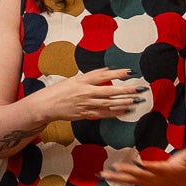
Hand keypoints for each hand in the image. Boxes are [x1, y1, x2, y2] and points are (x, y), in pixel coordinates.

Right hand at [26, 67, 146, 123]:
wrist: (45, 106)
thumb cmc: (58, 91)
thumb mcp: (73, 79)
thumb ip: (91, 76)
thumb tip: (107, 71)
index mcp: (82, 81)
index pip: (102, 75)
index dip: (117, 73)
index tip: (129, 72)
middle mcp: (85, 92)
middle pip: (109, 91)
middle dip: (126, 90)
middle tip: (139, 89)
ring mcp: (86, 104)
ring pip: (108, 104)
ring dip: (123, 102)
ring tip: (135, 100)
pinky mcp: (85, 114)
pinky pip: (103, 114)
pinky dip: (114, 113)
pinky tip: (124, 111)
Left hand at [101, 143, 185, 185]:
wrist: (184, 184)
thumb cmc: (184, 167)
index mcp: (166, 171)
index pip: (157, 169)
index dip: (149, 167)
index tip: (140, 164)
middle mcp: (154, 178)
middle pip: (140, 175)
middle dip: (128, 172)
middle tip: (116, 168)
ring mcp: (147, 182)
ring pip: (131, 180)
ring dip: (117, 178)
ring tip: (104, 175)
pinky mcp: (142, 183)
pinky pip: (128, 182)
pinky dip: (116, 179)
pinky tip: (105, 177)